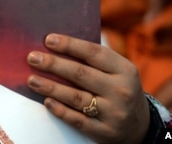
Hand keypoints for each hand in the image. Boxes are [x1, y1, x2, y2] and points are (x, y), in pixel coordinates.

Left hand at [26, 33, 149, 143]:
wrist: (140, 126)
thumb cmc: (117, 88)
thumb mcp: (117, 71)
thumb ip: (93, 59)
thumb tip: (54, 44)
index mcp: (125, 70)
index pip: (94, 53)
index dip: (70, 45)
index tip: (48, 40)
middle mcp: (121, 91)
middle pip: (81, 74)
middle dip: (53, 65)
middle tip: (32, 58)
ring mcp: (114, 113)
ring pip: (76, 97)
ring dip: (51, 87)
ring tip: (32, 80)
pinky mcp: (104, 132)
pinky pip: (77, 120)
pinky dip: (60, 110)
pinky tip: (46, 101)